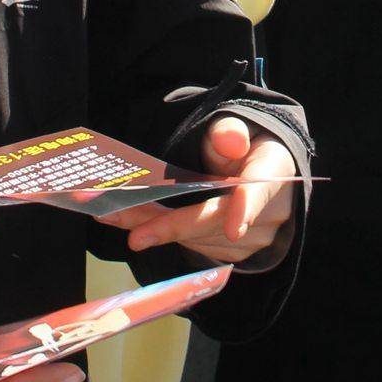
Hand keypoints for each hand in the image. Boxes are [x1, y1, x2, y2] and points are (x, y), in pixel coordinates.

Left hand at [100, 115, 294, 262]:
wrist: (254, 173)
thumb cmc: (241, 149)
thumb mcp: (237, 130)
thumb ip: (229, 133)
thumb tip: (230, 140)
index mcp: (271, 172)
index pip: (258, 192)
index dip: (245, 210)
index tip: (233, 230)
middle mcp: (266, 214)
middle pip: (213, 221)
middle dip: (166, 223)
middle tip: (118, 216)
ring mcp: (248, 238)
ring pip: (196, 237)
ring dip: (151, 226)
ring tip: (110, 212)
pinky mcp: (228, 251)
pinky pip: (191, 244)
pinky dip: (160, 231)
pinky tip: (131, 220)